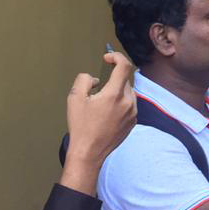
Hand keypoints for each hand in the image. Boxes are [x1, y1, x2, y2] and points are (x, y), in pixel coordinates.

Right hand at [61, 52, 137, 193]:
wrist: (89, 152)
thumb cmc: (81, 126)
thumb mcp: (75, 98)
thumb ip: (85, 80)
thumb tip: (96, 79)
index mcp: (115, 95)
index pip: (124, 66)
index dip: (116, 56)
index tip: (107, 58)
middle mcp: (128, 102)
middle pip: (125, 80)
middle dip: (113, 78)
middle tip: (97, 88)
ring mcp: (133, 113)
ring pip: (128, 92)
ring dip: (117, 90)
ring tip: (101, 102)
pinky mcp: (133, 122)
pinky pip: (130, 105)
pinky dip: (121, 102)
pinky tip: (107, 112)